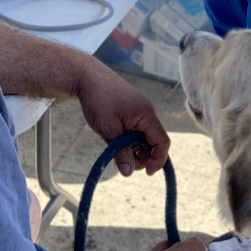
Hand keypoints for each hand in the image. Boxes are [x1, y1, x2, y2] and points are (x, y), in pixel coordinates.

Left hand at [76, 61, 170, 175]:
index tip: (145, 173)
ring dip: (135, 150)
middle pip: (154, 142)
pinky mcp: (133, 112)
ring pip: (145, 138)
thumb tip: (129, 172)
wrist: (88, 78)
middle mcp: (148, 113)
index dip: (157, 160)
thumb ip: (120, 151)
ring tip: (116, 151)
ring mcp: (141, 112)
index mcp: (147, 114)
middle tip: (123, 163)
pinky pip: (138, 131)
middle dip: (143, 157)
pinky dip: (130, 141)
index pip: (162, 142)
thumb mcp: (108, 129)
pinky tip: (116, 141)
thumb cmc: (98, 100)